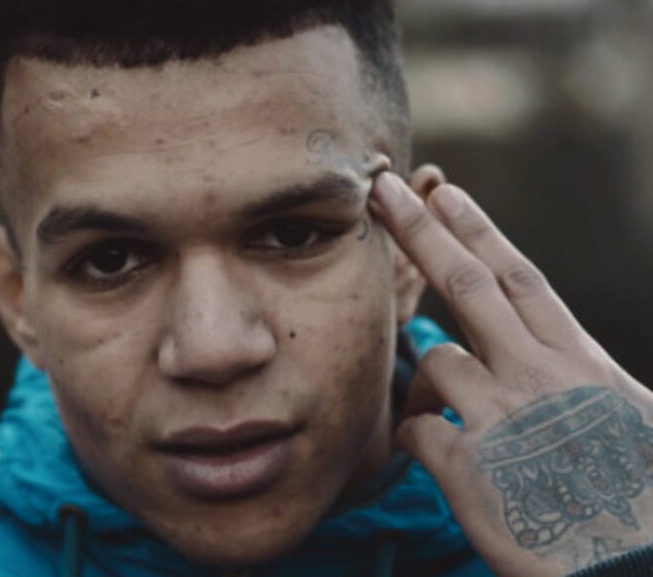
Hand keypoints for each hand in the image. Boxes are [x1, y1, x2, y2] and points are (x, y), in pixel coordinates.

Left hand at [369, 172, 652, 576]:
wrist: (634, 565)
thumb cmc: (635, 496)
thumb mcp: (624, 415)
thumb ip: (577, 372)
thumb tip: (552, 348)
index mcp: (578, 361)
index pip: (519, 277)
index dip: (476, 230)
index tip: (443, 192)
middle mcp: (539, 374)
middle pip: (467, 285)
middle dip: (419, 231)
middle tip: (380, 189)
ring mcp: (502, 416)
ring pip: (435, 360)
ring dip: (422, 378)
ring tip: (437, 409)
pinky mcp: (469, 467)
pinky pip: (416, 430)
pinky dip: (413, 434)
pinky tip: (429, 453)